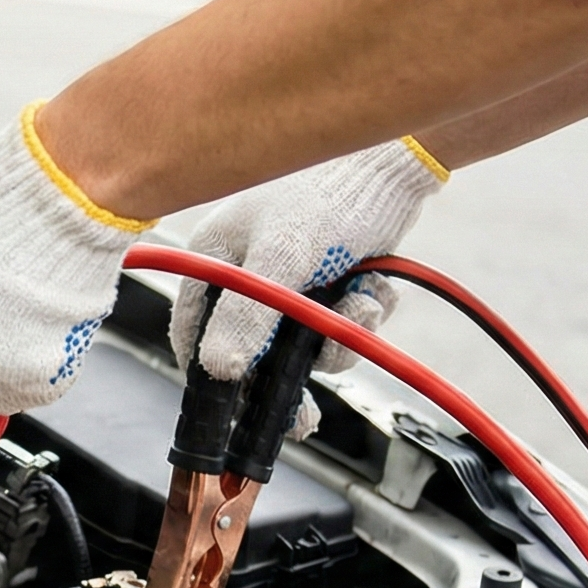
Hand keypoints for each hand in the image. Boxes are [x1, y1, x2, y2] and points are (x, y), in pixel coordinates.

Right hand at [168, 140, 445, 418]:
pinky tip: (372, 292)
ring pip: (302, 343)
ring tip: (361, 308)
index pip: (194, 331)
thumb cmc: (326, 195)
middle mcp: (246, 272)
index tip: (235, 409)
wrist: (393, 169)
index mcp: (215, 260)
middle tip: (304, 418)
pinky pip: (335, 325)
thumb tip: (219, 371)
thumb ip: (249, 317)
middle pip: (253, 349)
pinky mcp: (328, 282)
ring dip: (336, 339)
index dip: (211, 374)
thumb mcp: (282, 260)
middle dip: (288, 377)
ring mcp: (289, 279)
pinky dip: (358, 318)